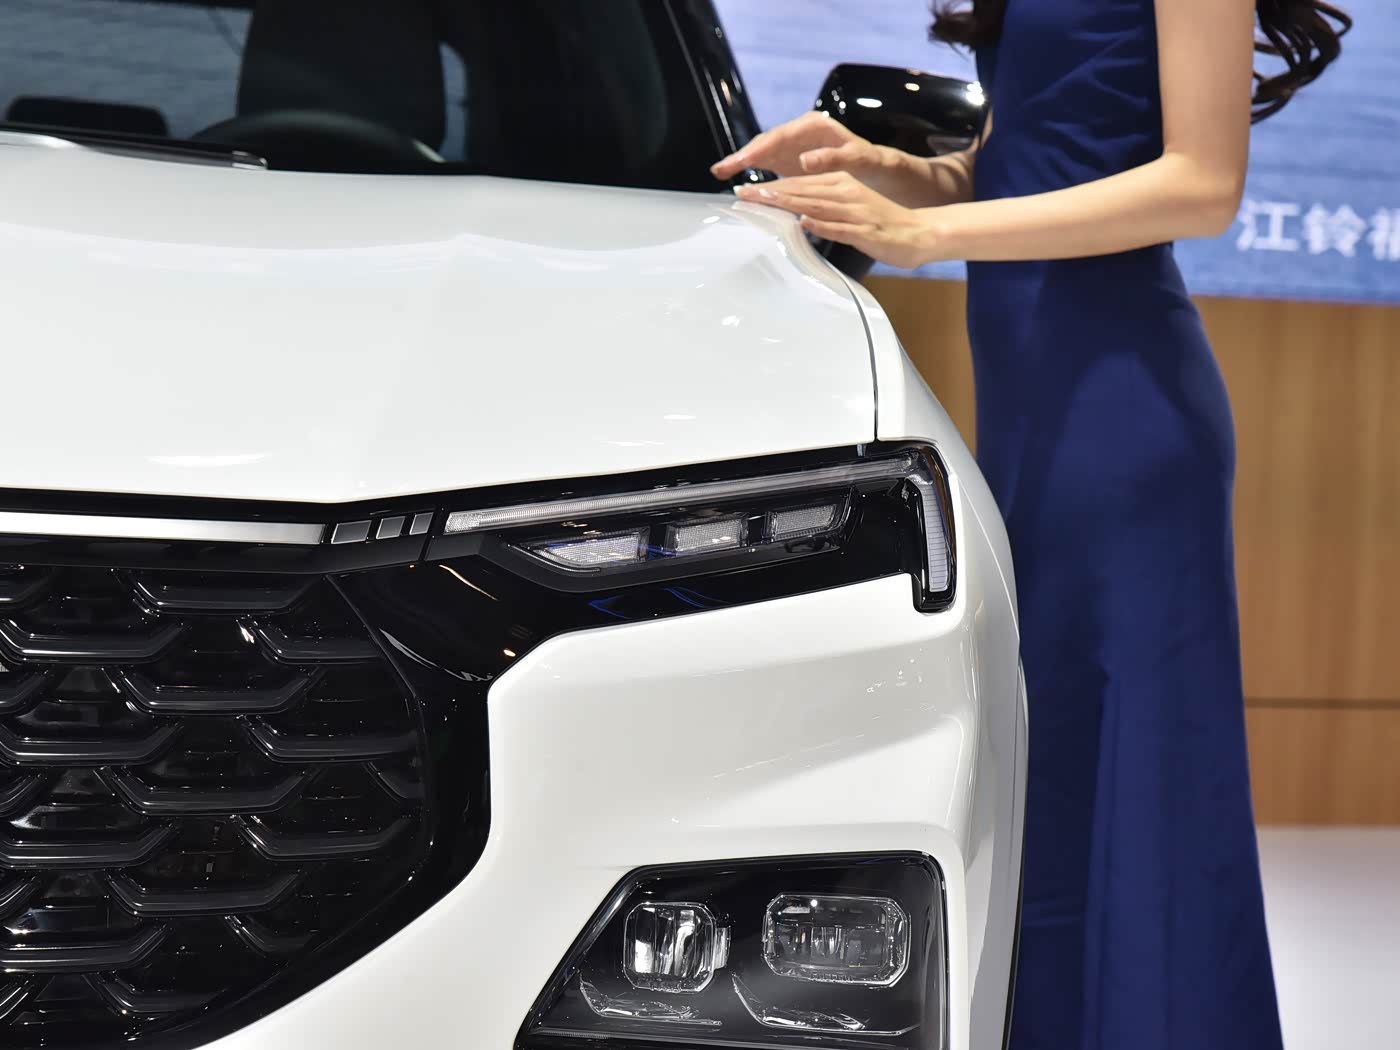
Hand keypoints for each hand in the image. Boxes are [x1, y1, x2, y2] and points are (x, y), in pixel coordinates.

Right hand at [711, 111, 887, 182]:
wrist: (874, 169)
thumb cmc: (870, 163)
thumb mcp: (858, 160)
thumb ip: (833, 159)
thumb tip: (804, 161)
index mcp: (814, 126)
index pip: (781, 135)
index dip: (761, 148)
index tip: (746, 160)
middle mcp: (799, 132)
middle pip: (766, 142)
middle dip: (743, 155)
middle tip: (722, 169)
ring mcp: (792, 146)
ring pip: (761, 152)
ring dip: (740, 163)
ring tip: (719, 173)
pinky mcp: (788, 161)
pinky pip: (764, 164)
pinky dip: (749, 172)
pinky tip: (731, 179)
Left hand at [735, 172, 944, 269]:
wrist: (920, 233)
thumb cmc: (881, 224)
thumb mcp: (848, 209)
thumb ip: (822, 208)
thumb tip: (794, 214)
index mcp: (840, 184)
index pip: (798, 184)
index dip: (770, 188)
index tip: (744, 191)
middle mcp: (846, 193)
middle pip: (802, 191)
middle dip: (770, 193)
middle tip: (742, 194)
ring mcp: (856, 212)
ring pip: (816, 205)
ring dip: (788, 204)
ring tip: (763, 203)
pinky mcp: (866, 231)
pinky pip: (840, 228)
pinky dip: (822, 225)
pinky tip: (804, 223)